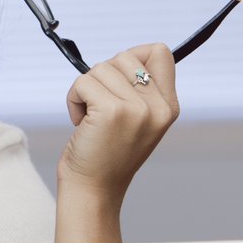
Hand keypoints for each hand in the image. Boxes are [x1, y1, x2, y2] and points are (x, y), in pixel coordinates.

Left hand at [58, 43, 178, 202]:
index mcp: (169, 106)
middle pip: (124, 56)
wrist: (93, 189)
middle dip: (102, 77)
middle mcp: (158, 107)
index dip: (133, 56)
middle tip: (99, 107)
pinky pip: (83, 82)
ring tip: (89, 118)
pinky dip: (73, 98)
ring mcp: (137, 109)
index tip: (116, 79)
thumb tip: (125, 56)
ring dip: (85, 90)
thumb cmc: (106, 153)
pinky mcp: (111, 111)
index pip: (160, 52)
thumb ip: (140, 90)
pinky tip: (80, 121)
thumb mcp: (137, 120)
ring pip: (100, 68)